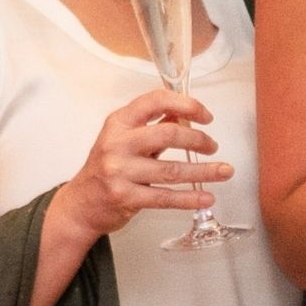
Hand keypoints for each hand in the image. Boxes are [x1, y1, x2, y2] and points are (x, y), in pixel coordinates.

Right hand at [58, 84, 226, 240]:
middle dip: (198, 140)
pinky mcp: (125, 197)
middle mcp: (117, 144)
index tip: (205, 115)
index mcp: (119, 123)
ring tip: (224, 171)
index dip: (186, 104)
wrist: (81, 204)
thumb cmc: (105, 168)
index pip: (155, 101)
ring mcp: (119, 171)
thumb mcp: (123, 139)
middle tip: (213, 146)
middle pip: (168, 134)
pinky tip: (207, 196)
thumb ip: (152, 125)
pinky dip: (190, 198)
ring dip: (204, 171)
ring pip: (171, 170)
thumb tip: (184, 112)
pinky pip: (165, 197)